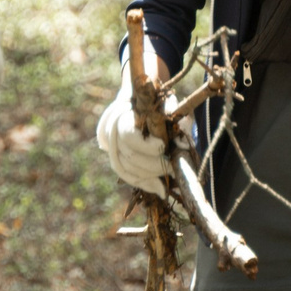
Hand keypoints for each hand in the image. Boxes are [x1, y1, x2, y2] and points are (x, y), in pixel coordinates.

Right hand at [94, 69, 172, 190]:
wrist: (138, 101)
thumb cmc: (156, 102)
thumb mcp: (169, 103)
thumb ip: (176, 120)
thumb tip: (182, 143)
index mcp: (122, 114)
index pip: (128, 135)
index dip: (146, 146)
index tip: (163, 147)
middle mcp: (111, 131)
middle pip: (128, 156)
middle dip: (153, 166)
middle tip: (172, 168)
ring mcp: (108, 146)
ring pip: (125, 169)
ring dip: (149, 177)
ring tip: (169, 178)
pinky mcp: (114, 156)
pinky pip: (126, 175)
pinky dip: (143, 183)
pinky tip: (159, 189)